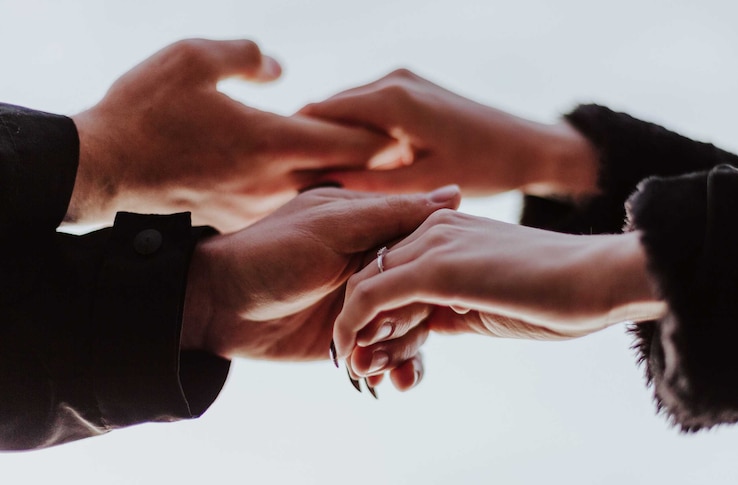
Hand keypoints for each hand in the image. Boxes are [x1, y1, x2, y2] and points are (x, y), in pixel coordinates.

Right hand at [70, 38, 396, 231]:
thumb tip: (278, 68)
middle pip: (342, 174)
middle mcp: (273, 181)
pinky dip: (306, 192)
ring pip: (316, 192)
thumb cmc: (144, 110)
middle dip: (375, 165)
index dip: (382, 136)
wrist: (102, 169)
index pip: (347, 140)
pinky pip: (286, 203)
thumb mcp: (192, 58)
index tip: (409, 134)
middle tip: (407, 158)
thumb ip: (244, 55)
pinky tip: (311, 184)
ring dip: (343, 181)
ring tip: (370, 172)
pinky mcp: (238, 216)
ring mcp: (257, 204)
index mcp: (271, 141)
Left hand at [180, 185, 460, 368]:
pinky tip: (389, 383)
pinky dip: (397, 371)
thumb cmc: (270, 254)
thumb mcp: (333, 226)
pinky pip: (392, 358)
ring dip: (403, 352)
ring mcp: (369, 306)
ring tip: (375, 367)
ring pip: (415, 331)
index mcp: (378, 229)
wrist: (217, 306)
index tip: (433, 295)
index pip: (431, 249)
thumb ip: (392, 215)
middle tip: (383, 336)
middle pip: (427, 296)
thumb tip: (457, 195)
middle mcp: (380, 267)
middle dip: (414, 323)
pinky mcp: (357, 339)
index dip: (436, 274)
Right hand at [301, 69, 599, 197]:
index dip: (295, 144)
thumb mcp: (422, 185)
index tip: (278, 177)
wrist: (530, 148)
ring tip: (317, 178)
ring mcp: (403, 80)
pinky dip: (356, 134)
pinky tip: (353, 166)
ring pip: (348, 109)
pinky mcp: (412, 89)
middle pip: (329, 108)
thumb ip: (368, 185)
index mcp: (391, 100)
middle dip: (311, 142)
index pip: (319, 113)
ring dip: (333, 138)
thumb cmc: (484, 168)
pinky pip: (369, 110)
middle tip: (292, 182)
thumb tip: (317, 186)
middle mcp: (393, 80)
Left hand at [333, 211, 666, 376]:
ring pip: (365, 286)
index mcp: (447, 229)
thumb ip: (452, 305)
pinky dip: (355, 328)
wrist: (597, 278)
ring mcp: (432, 243)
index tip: (378, 352)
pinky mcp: (435, 268)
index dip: (378, 311)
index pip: (391, 268)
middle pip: (371, 275)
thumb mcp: (490, 299)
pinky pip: (372, 298)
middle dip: (360, 324)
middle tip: (359, 366)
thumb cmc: (558, 293)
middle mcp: (432, 227)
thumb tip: (426, 326)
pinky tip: (355, 357)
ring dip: (354, 332)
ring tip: (357, 369)